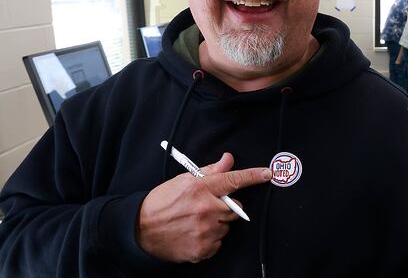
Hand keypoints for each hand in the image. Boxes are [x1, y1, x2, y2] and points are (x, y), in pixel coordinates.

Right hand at [137, 153, 271, 262]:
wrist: (139, 229)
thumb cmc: (161, 202)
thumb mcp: (184, 180)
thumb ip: (210, 171)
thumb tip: (229, 159)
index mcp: (201, 188)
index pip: (234, 180)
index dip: (253, 176)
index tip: (267, 174)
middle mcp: (206, 208)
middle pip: (235, 208)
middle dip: (226, 207)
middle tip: (206, 207)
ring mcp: (205, 230)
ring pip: (227, 227)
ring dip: (217, 224)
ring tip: (196, 221)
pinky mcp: (202, 248)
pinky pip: (219, 243)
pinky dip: (210, 240)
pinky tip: (194, 234)